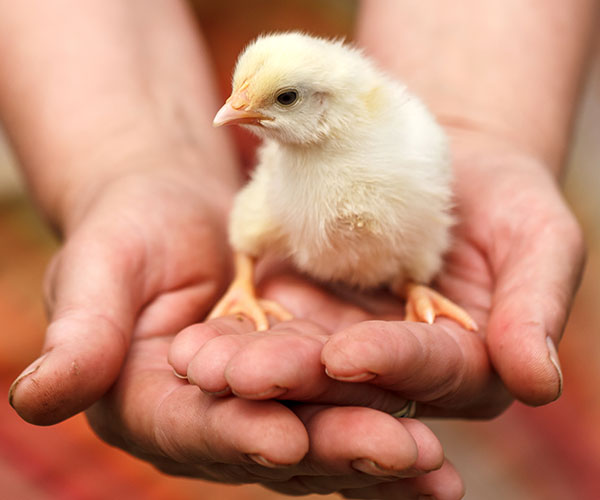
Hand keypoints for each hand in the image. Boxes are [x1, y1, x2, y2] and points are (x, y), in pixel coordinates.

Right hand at [8, 167, 462, 498]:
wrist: (175, 214)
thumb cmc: (128, 233)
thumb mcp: (98, 271)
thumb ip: (81, 335)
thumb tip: (36, 399)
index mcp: (152, 404)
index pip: (195, 429)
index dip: (235, 434)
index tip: (283, 435)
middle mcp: (212, 418)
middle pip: (274, 442)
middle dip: (334, 449)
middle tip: (400, 455)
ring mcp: (262, 403)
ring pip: (321, 432)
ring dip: (375, 447)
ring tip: (432, 462)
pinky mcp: (302, 379)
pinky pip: (347, 400)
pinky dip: (386, 415)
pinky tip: (434, 438)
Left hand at [169, 133, 583, 419]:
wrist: (450, 163)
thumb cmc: (505, 201)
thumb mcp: (538, 239)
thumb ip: (535, 308)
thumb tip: (539, 383)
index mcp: (461, 364)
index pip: (427, 369)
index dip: (392, 363)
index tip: (349, 355)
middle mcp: (397, 368)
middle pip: (350, 382)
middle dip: (298, 381)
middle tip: (244, 378)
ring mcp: (347, 342)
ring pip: (298, 363)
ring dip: (250, 367)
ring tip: (202, 363)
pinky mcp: (308, 314)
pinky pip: (269, 329)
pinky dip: (236, 334)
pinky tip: (198, 337)